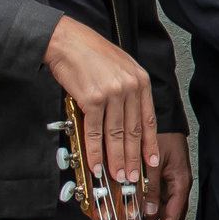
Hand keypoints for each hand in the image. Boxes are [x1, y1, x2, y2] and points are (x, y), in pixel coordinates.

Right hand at [44, 15, 157, 184]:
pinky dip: (95, 152)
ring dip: (116, 160)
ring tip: (117, 177)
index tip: (151, 162)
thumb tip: (129, 119)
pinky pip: (95, 132)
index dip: (150, 144)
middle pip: (134, 131)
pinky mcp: (92, 99)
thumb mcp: (121, 67)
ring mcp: (112, 94)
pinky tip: (96, 165)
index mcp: (140, 81)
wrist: (67, 41)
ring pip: (116, 135)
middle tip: (132, 177)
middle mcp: (130, 88)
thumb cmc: (91, 53)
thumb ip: (129, 91)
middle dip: (133, 159)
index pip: (149, 120)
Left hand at [146, 132, 191, 219]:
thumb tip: (148, 212)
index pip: (173, 217)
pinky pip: (161, 204)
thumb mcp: (154, 162)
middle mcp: (179, 186)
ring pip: (167, 215)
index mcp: (181, 183)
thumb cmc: (162, 134)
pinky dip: (152, 216)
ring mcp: (174, 185)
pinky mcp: (166, 181)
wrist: (164, 117)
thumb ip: (151, 187)